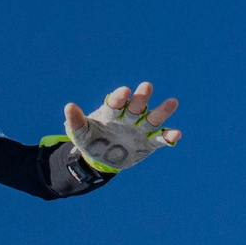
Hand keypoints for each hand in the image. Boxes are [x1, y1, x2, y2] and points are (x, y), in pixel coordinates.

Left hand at [63, 82, 181, 171]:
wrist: (100, 158)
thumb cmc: (90, 140)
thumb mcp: (80, 133)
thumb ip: (75, 120)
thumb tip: (69, 106)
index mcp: (111, 112)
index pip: (115, 102)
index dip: (119, 97)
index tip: (124, 91)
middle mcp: (128, 118)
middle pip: (136, 106)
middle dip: (140, 97)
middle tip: (146, 86)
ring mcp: (140, 130)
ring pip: (152, 119)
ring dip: (161, 111)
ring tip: (172, 102)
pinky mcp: (148, 143)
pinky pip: (160, 139)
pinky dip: (168, 136)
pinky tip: (176, 133)